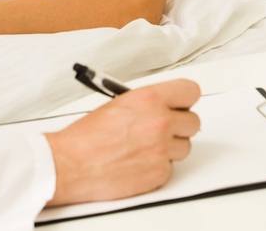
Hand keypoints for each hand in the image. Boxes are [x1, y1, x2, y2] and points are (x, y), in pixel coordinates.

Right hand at [45, 79, 200, 205]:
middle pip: (193, 122)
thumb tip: (165, 104)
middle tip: (163, 127)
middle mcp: (160, 122)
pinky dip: (158, 166)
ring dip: (170, 147)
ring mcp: (161, 149)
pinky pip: (171, 167)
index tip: (181, 103)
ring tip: (145, 146)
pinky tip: (139, 161)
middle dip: (180, 125)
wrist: (72, 163)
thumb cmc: (87, 136)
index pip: (191, 91)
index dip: (185, 99)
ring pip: (185, 147)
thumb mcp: (119, 103)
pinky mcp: (159, 173)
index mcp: (149, 98)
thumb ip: (149, 102)